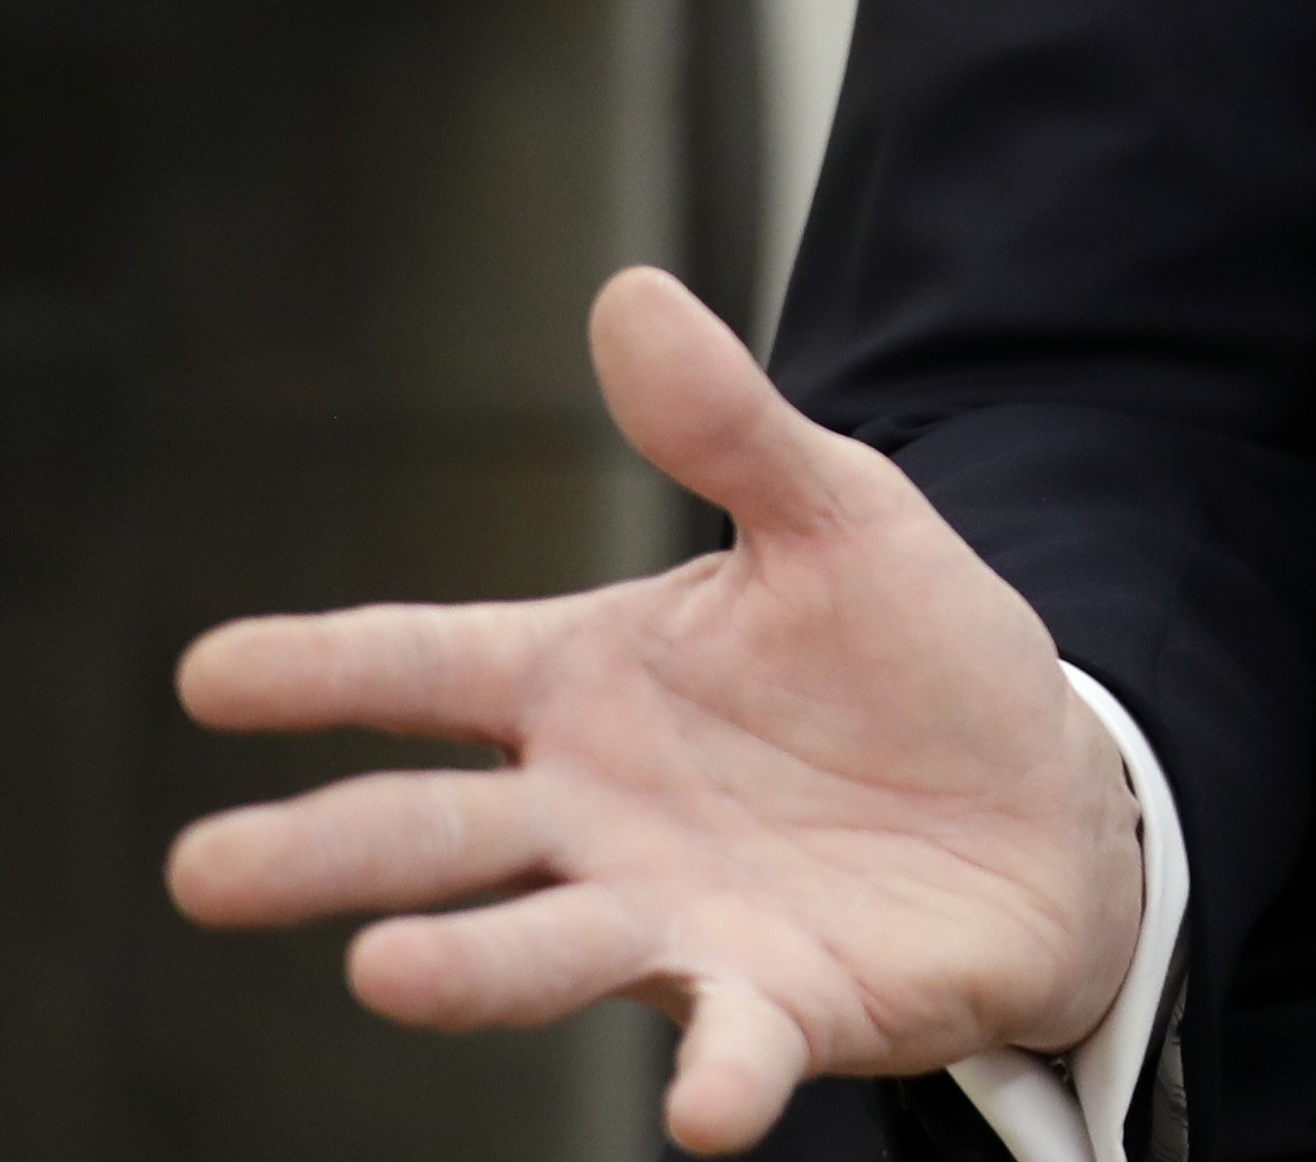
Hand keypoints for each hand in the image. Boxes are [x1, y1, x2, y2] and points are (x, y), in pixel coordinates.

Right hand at [168, 268, 1146, 1153]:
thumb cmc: (913, 662)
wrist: (1046, 799)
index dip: (322, 668)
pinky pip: (732, 1045)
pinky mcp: (777, 1002)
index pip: (426, 667)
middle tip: (209, 869)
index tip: (210, 673)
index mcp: (587, 683)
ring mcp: (671, 915)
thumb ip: (730, 427)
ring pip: (540, 951)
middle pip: (435, 829)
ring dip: (464, 969)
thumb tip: (628, 295)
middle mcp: (595, 814)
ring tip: (384, 968)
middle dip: (325, 850)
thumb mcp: (839, 517)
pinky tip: (702, 1106)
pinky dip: (715, 1077)